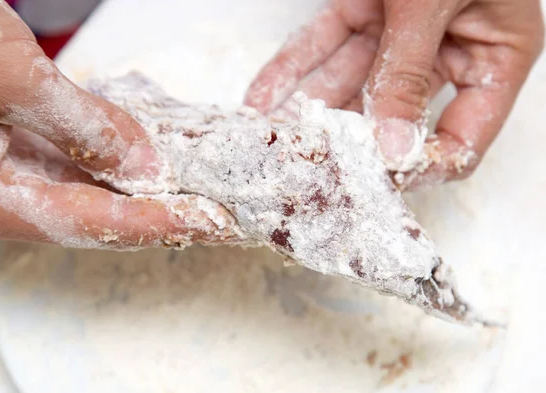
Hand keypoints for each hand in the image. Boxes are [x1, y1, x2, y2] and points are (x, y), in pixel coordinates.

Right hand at [0, 0, 239, 248]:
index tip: (211, 222)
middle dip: (149, 208)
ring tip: (181, 182)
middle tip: (207, 208)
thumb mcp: (2, 74)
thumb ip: (79, 126)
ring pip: (70, 182)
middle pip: (84, 210)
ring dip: (127, 181)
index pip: (92, 221)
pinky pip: (51, 152)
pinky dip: (94, 150)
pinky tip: (128, 147)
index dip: (159, 221)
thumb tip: (142, 166)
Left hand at [245, 0, 543, 188]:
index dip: (421, 164)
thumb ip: (409, 72)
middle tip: (311, 166)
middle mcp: (451, 50)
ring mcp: (405, 33)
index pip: (463, 139)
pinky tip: (264, 96)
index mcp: (496, 57)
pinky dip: (294, 66)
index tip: (376, 180)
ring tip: (275, 139)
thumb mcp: (433, 1)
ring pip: (354, 83)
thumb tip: (394, 146)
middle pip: (399, 115)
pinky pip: (327, 43)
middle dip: (353, 140)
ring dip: (312, 108)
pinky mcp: (367, 8)